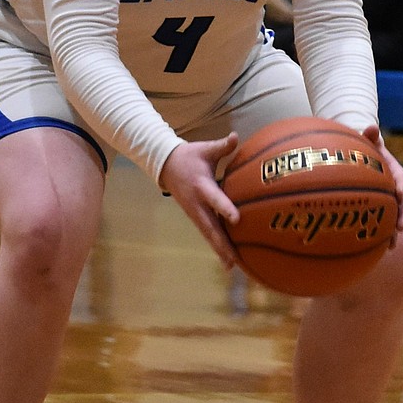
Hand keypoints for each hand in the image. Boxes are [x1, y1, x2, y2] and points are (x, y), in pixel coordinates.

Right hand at [158, 132, 241, 268]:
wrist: (165, 165)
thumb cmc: (190, 156)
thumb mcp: (205, 149)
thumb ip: (222, 146)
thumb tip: (236, 136)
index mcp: (202, 186)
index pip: (215, 199)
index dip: (225, 208)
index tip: (237, 219)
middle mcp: (197, 203)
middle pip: (211, 227)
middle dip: (222, 243)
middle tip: (235, 259)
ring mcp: (195, 212)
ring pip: (208, 234)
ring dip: (219, 249)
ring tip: (232, 265)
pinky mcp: (195, 216)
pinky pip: (207, 232)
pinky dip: (216, 245)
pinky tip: (226, 258)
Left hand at [362, 123, 402, 240]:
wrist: (363, 160)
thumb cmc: (366, 150)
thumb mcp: (369, 143)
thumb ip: (370, 137)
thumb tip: (372, 127)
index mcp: (394, 172)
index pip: (401, 179)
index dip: (401, 185)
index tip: (399, 192)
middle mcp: (394, 189)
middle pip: (402, 204)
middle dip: (402, 216)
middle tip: (401, 227)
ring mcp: (387, 202)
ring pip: (394, 219)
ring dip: (393, 232)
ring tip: (390, 246)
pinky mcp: (379, 211)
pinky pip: (381, 225)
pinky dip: (380, 237)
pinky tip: (376, 251)